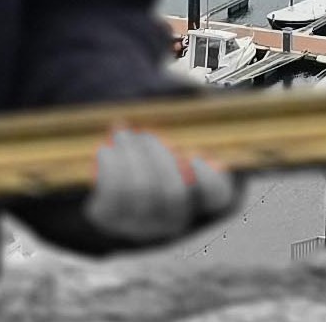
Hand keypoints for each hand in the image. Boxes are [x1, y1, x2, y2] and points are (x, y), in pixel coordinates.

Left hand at [82, 127, 239, 244]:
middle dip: (158, 156)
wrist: (115, 188)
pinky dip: (110, 166)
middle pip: (172, 193)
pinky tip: (107, 150)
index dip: (209, 179)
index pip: (218, 198)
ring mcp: (144, 226)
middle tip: (147, 134)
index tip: (194, 155)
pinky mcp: (113, 222)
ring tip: (123, 134)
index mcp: (202, 201)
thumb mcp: (179, 137)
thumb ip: (192, 123)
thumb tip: (197, 98)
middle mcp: (176, 221)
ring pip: (140, 190)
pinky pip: (112, 194)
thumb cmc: (158, 153)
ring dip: (130, 154)